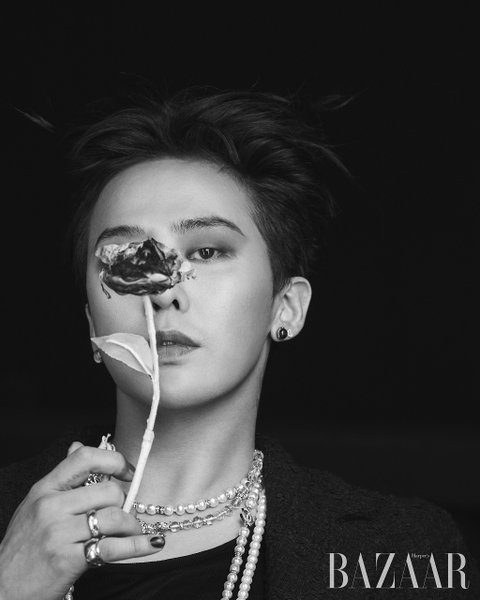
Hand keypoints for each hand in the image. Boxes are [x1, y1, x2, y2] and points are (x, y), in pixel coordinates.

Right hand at [0, 442, 163, 599]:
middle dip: (124, 504)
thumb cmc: (22, 548)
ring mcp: (59, 533)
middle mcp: (51, 507)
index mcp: (44, 489)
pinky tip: (153, 543)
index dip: (114, 461)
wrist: (2, 589)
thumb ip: (61, 479)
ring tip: (131, 533)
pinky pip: (114, 547)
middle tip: (124, 516)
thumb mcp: (34, 505)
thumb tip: (77, 446)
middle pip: (108, 491)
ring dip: (131, 526)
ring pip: (115, 517)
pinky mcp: (68, 559)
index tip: (128, 472)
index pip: (85, 458)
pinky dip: (139, 546)